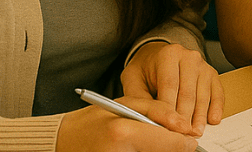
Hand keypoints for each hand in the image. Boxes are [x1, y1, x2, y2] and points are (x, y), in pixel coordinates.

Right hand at [56, 96, 197, 151]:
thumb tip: (184, 126)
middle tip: (163, 139)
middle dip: (171, 147)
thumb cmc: (92, 122)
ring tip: (142, 141)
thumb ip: (158, 111)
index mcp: (124, 133)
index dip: (184, 141)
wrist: (63, 143)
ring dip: (158, 150)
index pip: (171, 143)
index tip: (188, 138)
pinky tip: (136, 147)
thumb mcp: (125, 104)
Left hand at [121, 41, 222, 135]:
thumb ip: (138, 98)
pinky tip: (213, 120)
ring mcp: (203, 65)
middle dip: (185, 117)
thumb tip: (145, 119)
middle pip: (188, 93)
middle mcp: (188, 57)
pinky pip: (217, 92)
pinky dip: (216, 107)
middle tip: (181, 134)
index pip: (170, 85)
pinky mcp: (212, 74)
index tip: (167, 127)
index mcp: (168, 55)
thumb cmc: (145, 69)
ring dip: (200, 117)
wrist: (157, 54)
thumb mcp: (133, 79)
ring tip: (195, 132)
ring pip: (203, 95)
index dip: (169, 109)